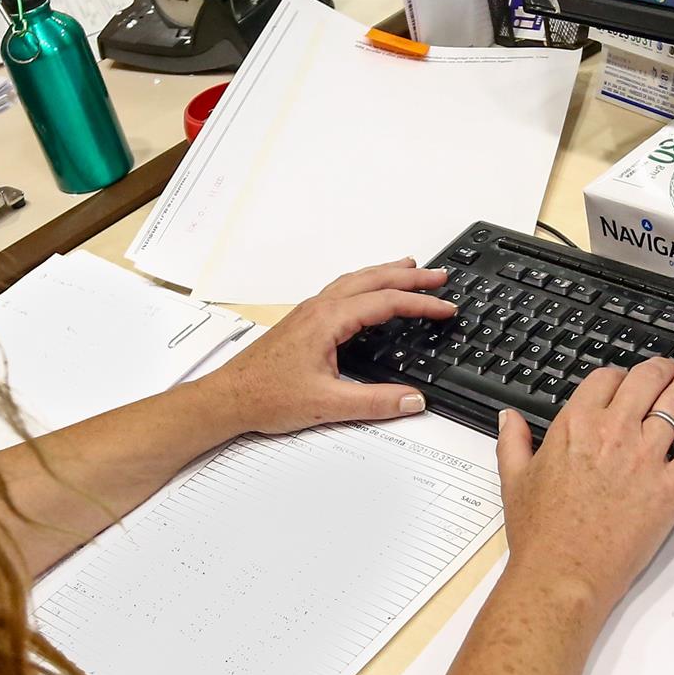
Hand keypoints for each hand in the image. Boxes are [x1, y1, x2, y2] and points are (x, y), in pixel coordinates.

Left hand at [204, 259, 457, 436]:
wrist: (227, 398)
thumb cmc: (265, 397)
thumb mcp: (327, 404)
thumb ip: (374, 403)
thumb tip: (412, 400)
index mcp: (327, 320)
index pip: (385, 302)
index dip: (420, 304)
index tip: (446, 308)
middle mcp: (318, 308)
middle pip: (372, 280)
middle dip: (408, 276)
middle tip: (439, 276)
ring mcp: (308, 312)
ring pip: (354, 281)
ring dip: (385, 274)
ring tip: (409, 270)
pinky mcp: (302, 322)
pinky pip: (341, 291)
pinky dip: (364, 285)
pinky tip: (368, 295)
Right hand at [495, 357, 673, 619]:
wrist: (562, 573)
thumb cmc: (538, 534)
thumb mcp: (514, 480)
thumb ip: (513, 442)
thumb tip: (509, 417)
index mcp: (575, 426)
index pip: (605, 379)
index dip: (618, 375)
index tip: (623, 381)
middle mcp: (614, 433)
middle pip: (647, 380)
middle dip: (661, 369)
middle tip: (669, 369)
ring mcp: (647, 458)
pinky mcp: (672, 487)